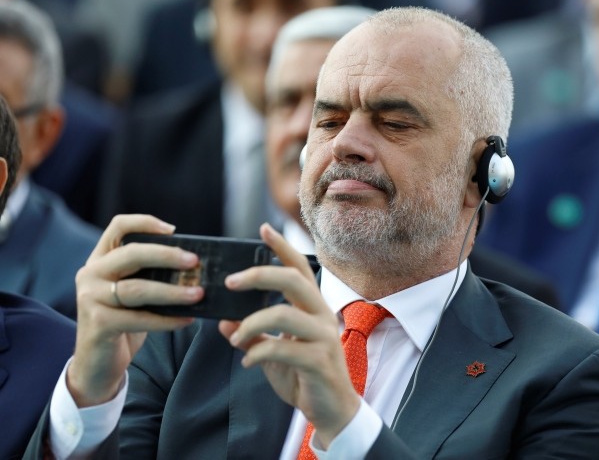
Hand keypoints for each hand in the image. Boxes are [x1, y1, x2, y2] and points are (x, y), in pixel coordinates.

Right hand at [67, 215, 204, 406]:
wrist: (97, 364)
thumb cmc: (124, 322)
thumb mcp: (133, 292)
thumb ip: (151, 274)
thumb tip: (194, 264)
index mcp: (100, 259)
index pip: (118, 227)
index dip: (146, 223)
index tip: (173, 230)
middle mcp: (90, 274)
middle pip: (131, 254)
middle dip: (166, 255)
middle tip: (195, 262)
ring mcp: (90, 298)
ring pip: (137, 289)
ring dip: (173, 291)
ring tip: (198, 294)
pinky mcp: (97, 323)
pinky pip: (139, 318)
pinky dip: (167, 319)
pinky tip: (187, 320)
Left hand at [219, 224, 359, 448]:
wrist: (332, 411)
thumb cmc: (304, 376)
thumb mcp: (274, 353)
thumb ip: (253, 335)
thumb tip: (224, 323)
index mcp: (313, 308)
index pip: (299, 268)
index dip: (282, 247)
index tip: (263, 228)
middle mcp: (321, 315)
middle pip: (293, 280)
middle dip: (260, 274)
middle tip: (231, 281)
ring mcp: (323, 337)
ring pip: (284, 314)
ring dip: (251, 323)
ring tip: (235, 336)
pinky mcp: (318, 360)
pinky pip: (282, 348)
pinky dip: (258, 352)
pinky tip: (247, 361)